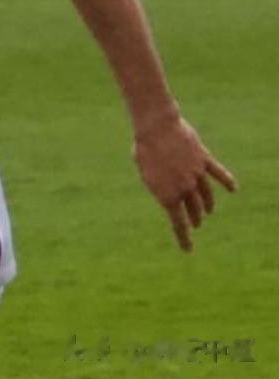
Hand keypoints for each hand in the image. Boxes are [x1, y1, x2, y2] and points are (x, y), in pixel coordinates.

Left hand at [133, 116, 235, 251]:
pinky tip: (233, 188)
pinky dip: (227, 181)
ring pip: (206, 194)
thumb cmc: (144, 148)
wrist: (157, 129)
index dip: (183, 237)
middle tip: (196, 224)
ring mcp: (196, 174)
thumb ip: (158, 184)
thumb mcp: (145, 172)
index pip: (178, 223)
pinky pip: (218, 173)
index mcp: (167, 194)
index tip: (188, 250)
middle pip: (193, 209)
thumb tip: (168, 190)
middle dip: (195, 218)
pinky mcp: (203, 160)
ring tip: (208, 211)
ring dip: (207, 205)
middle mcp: (185, 188)